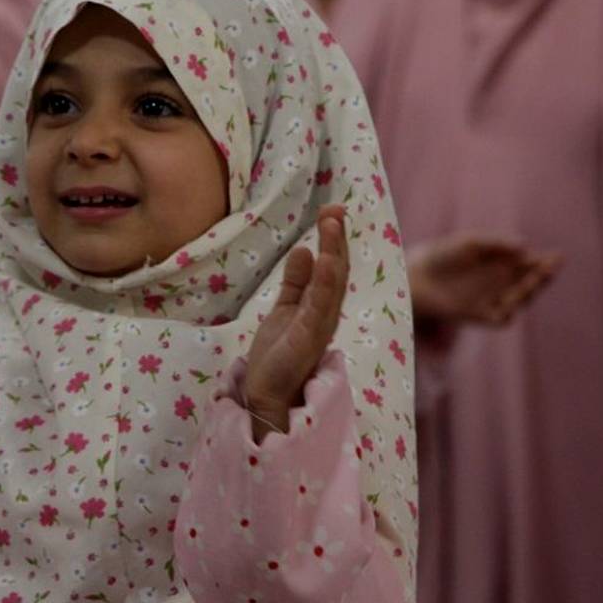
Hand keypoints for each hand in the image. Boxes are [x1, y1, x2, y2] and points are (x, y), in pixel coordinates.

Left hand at [243, 205, 349, 440]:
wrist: (264, 395)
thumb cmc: (276, 357)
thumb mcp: (285, 311)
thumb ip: (296, 283)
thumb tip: (304, 250)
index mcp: (320, 308)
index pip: (332, 268)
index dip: (334, 240)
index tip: (332, 212)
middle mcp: (326, 315)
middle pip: (337, 271)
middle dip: (337, 239)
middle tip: (336, 208)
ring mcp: (319, 326)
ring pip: (332, 284)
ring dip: (334, 252)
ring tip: (332, 222)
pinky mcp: (307, 338)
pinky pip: (319, 305)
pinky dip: (323, 281)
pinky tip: (324, 259)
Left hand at [408, 235, 560, 327]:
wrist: (416, 275)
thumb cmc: (443, 255)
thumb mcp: (470, 243)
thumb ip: (495, 243)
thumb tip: (524, 246)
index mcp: (503, 264)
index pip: (531, 265)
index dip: (545, 263)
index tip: (556, 257)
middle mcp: (501, 284)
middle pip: (531, 284)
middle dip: (543, 276)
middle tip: (551, 266)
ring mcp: (492, 300)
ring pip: (520, 301)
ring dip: (530, 291)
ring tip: (535, 278)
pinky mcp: (479, 315)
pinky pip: (501, 318)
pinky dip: (509, 310)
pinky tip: (510, 301)